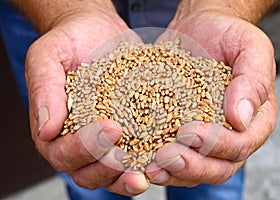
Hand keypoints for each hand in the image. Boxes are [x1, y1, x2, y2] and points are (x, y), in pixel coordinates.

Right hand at [25, 2, 147, 195]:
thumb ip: (43, 91)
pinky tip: (165, 158)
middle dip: (108, 168)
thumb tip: (45, 130)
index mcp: (55, 131)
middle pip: (87, 172)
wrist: (96, 31)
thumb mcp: (48, 57)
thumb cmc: (68, 42)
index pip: (62, 154)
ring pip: (112, 173)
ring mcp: (106, 141)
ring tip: (148, 173)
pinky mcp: (130, 132)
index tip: (110, 129)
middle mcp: (79, 142)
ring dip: (128, 177)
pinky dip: (149, 162)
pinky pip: (137, 155)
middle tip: (127, 155)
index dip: (84, 149)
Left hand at [146, 9, 277, 186]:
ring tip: (151, 166)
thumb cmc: (227, 35)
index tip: (190, 131)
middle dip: (192, 167)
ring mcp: (203, 137)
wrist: (199, 28)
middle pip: (217, 168)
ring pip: (193, 170)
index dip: (217, 145)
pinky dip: (156, 162)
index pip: (240, 146)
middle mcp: (229, 135)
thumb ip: (253, 81)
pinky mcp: (177, 131)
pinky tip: (139, 158)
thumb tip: (241, 119)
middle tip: (167, 156)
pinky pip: (171, 155)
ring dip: (172, 172)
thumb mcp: (249, 48)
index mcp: (253, 120)